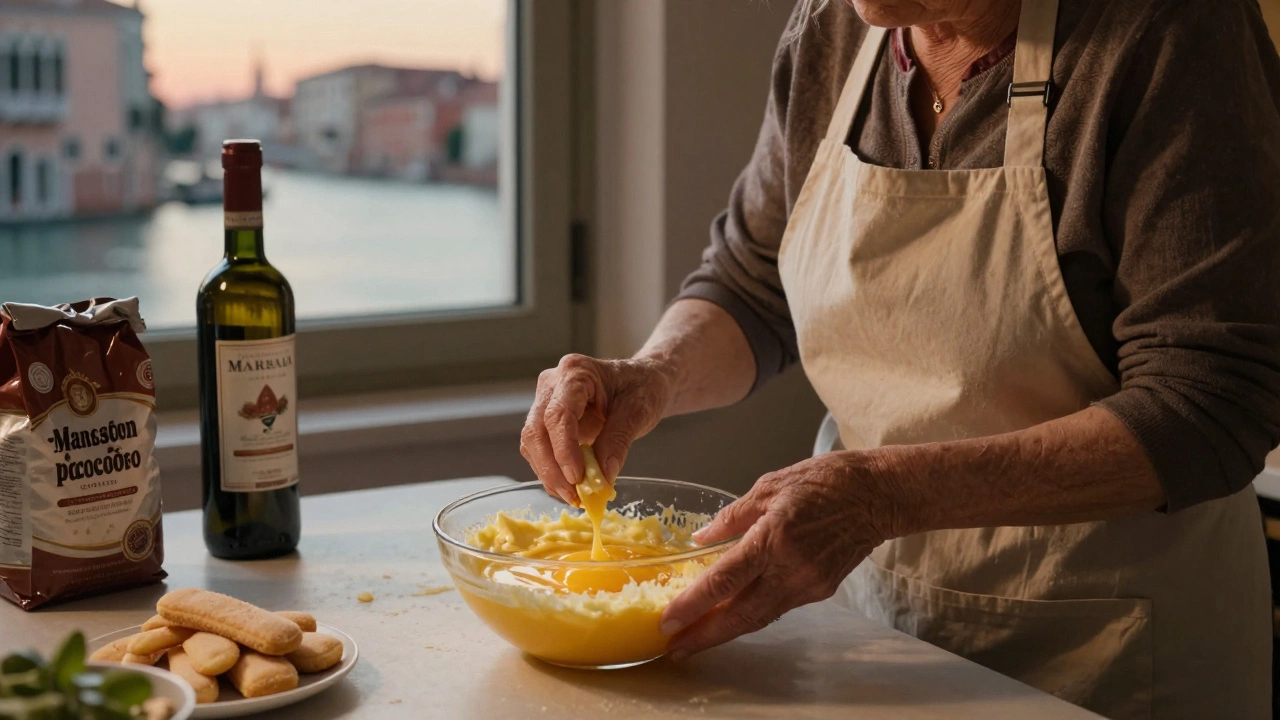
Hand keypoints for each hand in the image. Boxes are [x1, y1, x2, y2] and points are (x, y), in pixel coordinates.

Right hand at [520, 354, 673, 504]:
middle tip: (574, 496)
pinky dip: (553, 473)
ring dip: (550, 475)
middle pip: (536, 430)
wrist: (644, 381)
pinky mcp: (547, 422)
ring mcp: (546, 402)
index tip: (577, 478)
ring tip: (575, 497)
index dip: (563, 449)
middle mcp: (552, 385)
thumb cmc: (642, 387)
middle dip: (551, 469)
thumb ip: (618, 441)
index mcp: (575, 373)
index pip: (558, 414)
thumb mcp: (639, 411)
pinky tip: (571, 488)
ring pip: (533, 444)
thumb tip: (603, 477)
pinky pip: (541, 450)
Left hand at [660, 452, 899, 660]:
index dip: (693, 605)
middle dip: (703, 636)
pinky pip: (778, 607)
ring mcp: (808, 583)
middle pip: (740, 614)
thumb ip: (731, 517)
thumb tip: (700, 539)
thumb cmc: (825, 481)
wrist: (877, 494)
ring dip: (725, 631)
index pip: (725, 580)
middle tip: (674, 649)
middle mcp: (791, 568)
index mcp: (774, 537)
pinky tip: (730, 617)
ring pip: (759, 617)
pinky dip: (751, 614)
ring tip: (694, 639)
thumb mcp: (769, 486)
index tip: (668, 622)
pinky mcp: (820, 590)